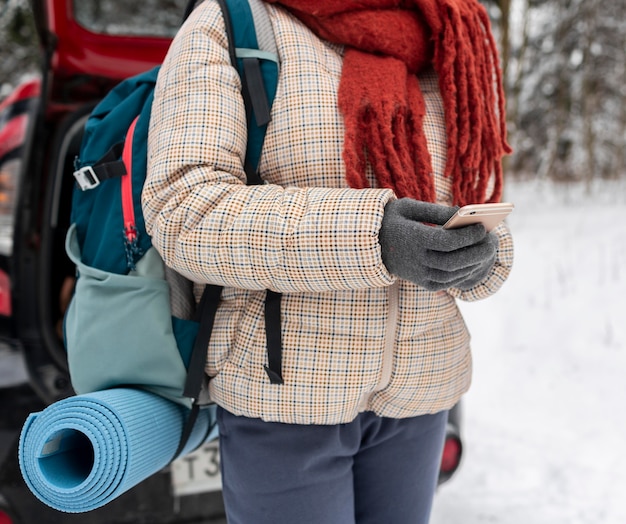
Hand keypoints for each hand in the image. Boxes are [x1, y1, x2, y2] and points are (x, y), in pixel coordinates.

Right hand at [379, 198, 497, 290]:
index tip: (482, 227)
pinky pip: (447, 282)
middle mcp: (414, 260)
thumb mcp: (409, 207)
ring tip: (486, 251)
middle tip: (491, 242)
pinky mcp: (422, 283)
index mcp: (411, 239)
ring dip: (473, 264)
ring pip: (452, 275)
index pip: (446, 242)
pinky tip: (472, 262)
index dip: (467, 236)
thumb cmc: (392, 219)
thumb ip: (437, 211)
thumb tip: (464, 214)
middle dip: (476, 252)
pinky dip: (463, 274)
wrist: (369, 244)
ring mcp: (417, 274)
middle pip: (452, 261)